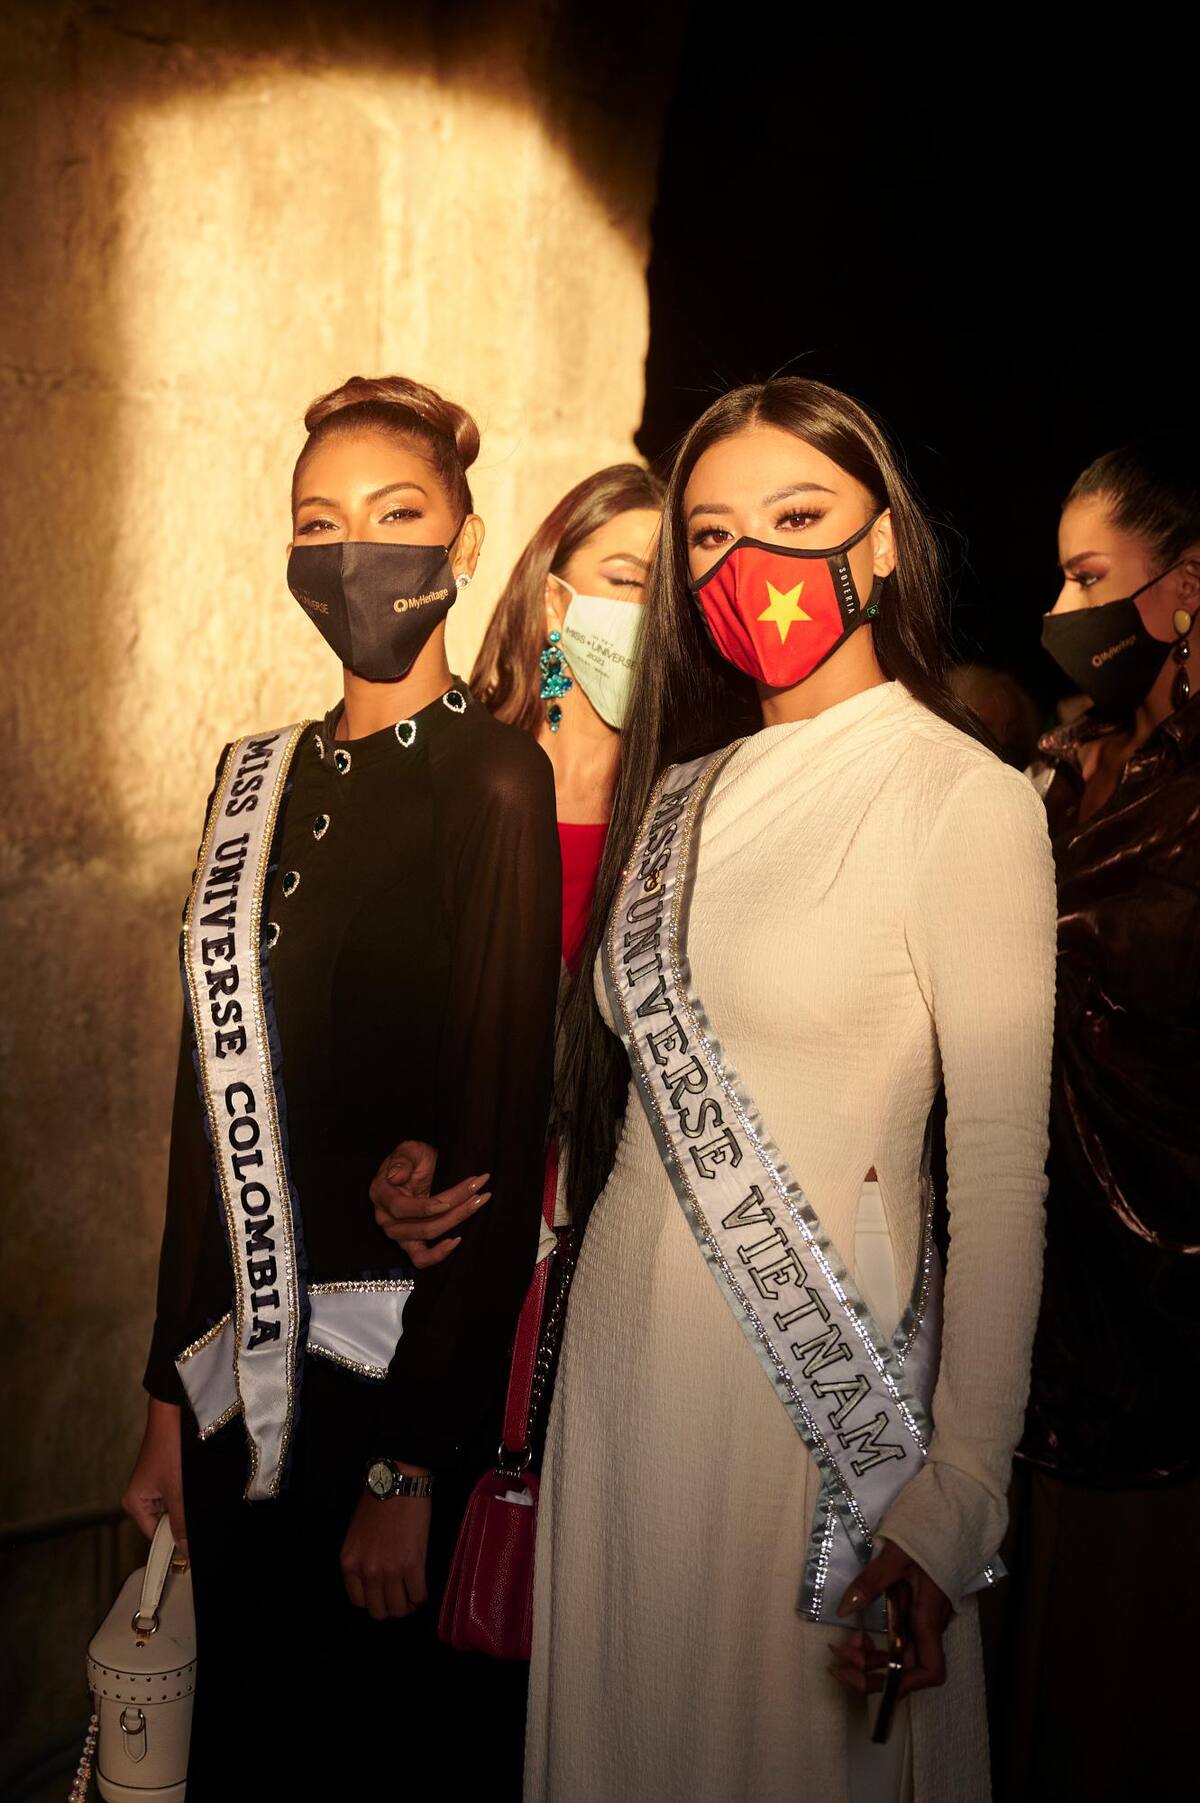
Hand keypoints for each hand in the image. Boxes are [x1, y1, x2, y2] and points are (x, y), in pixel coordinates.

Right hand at [121, 1397, 187, 1552]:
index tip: (195, 1547)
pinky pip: (179, 1493)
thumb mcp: (177, 1491)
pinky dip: (189, 1493)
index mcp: (134, 1503)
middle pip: (166, 1522)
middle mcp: (142, 1496)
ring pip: (176, 1508)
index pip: (155, 1536)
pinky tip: (198, 1485)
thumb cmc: (170, 1447)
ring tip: (197, 1492)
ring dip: (188, 1505)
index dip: (175, 1541)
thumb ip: (181, 1523)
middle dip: (183, 1520)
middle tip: (199, 1513)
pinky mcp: (168, 1474)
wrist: (176, 1412)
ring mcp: (155, 1485)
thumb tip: (185, 1551)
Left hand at [340, 1477, 431, 1618]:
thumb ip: (361, 1560)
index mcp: (349, 1564)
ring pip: (399, 1608)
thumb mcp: (356, 1536)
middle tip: (401, 1597)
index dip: (374, 1601)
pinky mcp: (413, 1564)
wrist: (397, 1482)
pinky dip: (422, 1596)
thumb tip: (374, 1580)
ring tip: (413, 1595)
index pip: (359, 1602)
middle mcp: (366, 1571)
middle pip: (379, 1611)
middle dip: (391, 1608)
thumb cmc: (376, 1503)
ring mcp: (389, 1570)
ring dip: (408, 1606)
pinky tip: (423, 1588)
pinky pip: (418, 1595)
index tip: (384, 1595)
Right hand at [369, 1139, 489, 1268]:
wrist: (421, 1166)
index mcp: (381, 1193)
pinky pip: (421, 1258)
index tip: (453, 1197)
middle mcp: (385, 1217)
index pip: (401, 1208)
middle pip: (421, 1224)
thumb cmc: (414, 1159)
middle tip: (479, 1192)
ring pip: (427, 1236)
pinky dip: (438, 1254)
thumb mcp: (410, 1150)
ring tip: (478, 1202)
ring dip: (456, 1220)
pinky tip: (457, 1240)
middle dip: (455, 1208)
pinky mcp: (410, 1244)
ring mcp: (397, 1233)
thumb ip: (401, 1160)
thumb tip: (396, 1177)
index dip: (427, 1206)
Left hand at [829, 1539, 951, 1698]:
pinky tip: (856, 1637)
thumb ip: (870, 1582)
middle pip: (907, 1668)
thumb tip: (844, 1609)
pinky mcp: (916, 1612)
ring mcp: (923, 1620)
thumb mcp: (895, 1556)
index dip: (906, 1685)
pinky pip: (897, 1640)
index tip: (873, 1679)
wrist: (949, 1518)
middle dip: (872, 1674)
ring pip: (899, 1655)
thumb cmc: (928, 1535)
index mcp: (928, 1617)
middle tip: (839, 1663)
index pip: (931, 1670)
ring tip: (841, 1652)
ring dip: (870, 1661)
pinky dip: (876, 1645)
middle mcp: (929, 1625)